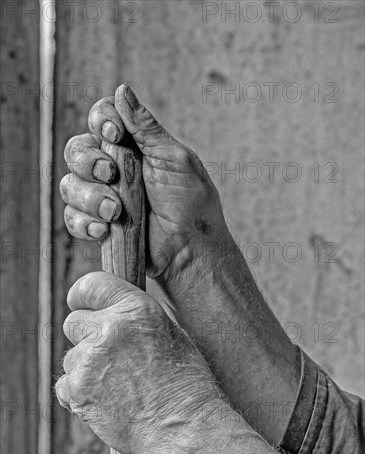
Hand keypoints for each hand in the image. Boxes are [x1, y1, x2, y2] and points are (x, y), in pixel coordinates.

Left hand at [55, 271, 219, 453]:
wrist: (184, 428)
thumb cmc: (185, 382)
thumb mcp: (171, 334)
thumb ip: (135, 317)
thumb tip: (110, 311)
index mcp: (137, 310)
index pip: (91, 284)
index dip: (83, 295)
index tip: (80, 302)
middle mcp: (109, 330)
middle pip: (73, 322)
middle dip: (86, 335)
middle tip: (108, 354)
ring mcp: (90, 362)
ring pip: (70, 357)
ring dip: (86, 368)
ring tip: (118, 386)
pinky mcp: (78, 392)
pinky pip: (65, 385)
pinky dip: (79, 392)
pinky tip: (108, 401)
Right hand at [61, 84, 229, 278]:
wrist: (192, 251)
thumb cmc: (192, 205)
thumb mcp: (175, 160)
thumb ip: (147, 129)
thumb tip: (123, 90)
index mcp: (135, 147)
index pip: (103, 119)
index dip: (101, 121)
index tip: (115, 135)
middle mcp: (114, 169)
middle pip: (77, 150)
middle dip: (88, 161)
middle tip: (111, 175)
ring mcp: (103, 198)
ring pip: (70, 185)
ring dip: (89, 197)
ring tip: (116, 212)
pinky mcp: (98, 225)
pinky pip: (72, 218)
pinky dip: (83, 222)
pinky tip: (104, 229)